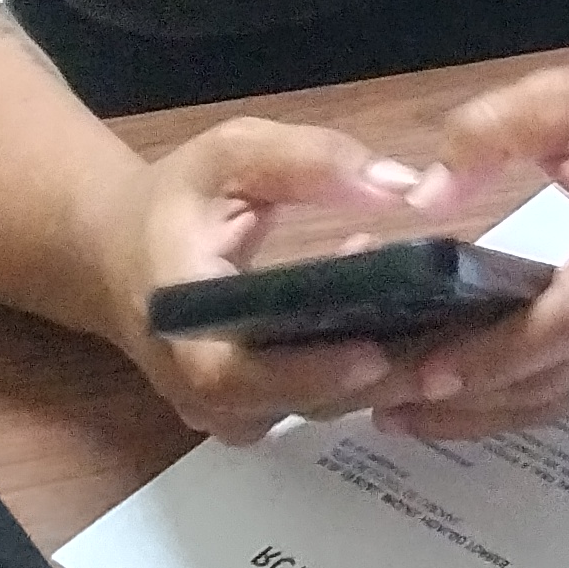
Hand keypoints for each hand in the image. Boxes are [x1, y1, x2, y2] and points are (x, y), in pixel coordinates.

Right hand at [89, 116, 454, 444]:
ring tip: (448, 329)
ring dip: (380, 377)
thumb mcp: (231, 155)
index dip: (307, 370)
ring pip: (314, 410)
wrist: (117, 251)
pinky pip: (315, 404)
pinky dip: (366, 376)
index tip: (376, 350)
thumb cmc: (177, 200)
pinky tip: (417, 333)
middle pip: (293, 401)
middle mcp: (197, 386)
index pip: (237, 372)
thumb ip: (307, 162)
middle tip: (451, 342)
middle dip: (374, 376)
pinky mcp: (252, 412)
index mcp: (177, 324)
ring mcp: (224, 410)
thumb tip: (398, 184)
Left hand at [366, 63, 568, 442]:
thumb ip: (493, 127)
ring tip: (403, 409)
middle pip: (565, 369)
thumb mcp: (566, 91)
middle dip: (474, 393)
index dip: (505, 352)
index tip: (432, 371)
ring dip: (488, 411)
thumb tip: (427, 196)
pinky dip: (521, 400)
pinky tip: (462, 397)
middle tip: (385, 396)